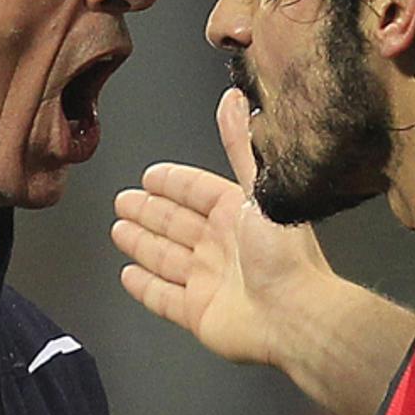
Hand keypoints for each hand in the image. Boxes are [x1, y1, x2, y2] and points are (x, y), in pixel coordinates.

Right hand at [112, 88, 333, 367]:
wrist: (294, 316)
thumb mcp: (259, 188)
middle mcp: (223, 246)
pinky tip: (130, 276)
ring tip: (120, 230)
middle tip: (125, 200)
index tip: (151, 175)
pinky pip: (164, 297)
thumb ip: (241, 144)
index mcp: (238, 214)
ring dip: (143, 243)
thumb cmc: (285, 255)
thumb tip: (235, 99)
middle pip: (176, 223)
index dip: (173, 183)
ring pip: (166, 257)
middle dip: (150, 211)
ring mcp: (210, 280)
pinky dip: (146, 287)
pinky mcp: (199, 313)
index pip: (197, 192)